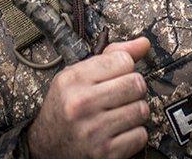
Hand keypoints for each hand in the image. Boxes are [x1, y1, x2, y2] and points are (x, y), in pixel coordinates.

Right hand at [26, 37, 151, 158]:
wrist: (46, 147)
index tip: (115, 76)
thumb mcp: (77, 76)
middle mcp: (81, 104)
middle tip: (121, 95)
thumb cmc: (65, 107)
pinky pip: (140, 135)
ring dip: (135, 112)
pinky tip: (118, 132)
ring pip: (142, 110)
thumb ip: (111, 56)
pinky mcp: (105, 153)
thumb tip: (144, 43)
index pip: (123, 60)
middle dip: (133, 89)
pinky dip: (134, 134)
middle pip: (136, 84)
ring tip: (119, 114)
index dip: (124, 67)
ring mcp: (93, 131)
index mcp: (73, 80)